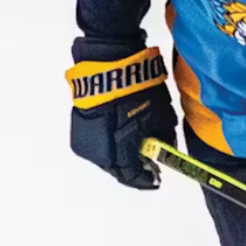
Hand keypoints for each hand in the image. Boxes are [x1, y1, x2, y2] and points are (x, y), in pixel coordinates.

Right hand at [66, 46, 176, 189]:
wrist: (108, 65)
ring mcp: (84, 140)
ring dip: (121, 154)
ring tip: (138, 148)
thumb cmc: (138, 92)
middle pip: (117, 168)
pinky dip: (111, 143)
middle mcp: (96, 153)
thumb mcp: (160, 117)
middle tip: (149, 163)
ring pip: (106, 156)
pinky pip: (98, 142)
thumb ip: (164, 139)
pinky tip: (122, 136)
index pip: (131, 176)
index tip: (157, 179)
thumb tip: (166, 148)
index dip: (146, 179)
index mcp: (116, 154)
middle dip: (133, 166)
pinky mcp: (79, 127)